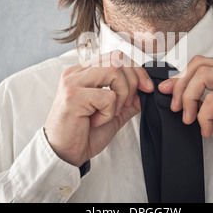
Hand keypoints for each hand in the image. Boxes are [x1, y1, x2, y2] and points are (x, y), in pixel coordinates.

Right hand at [44, 51, 153, 166]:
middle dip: (133, 81)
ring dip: (122, 94)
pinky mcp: (73, 96)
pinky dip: (109, 113)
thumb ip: (129, 99)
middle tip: (127, 104)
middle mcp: (76, 73)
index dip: (136, 70)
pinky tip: (96, 121)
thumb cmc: (84, 134)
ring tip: (112, 112)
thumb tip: (146, 88)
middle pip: (117, 59)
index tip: (147, 88)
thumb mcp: (113, 113)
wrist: (66, 155)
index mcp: (83, 72)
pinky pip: (107, 96)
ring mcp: (72, 83)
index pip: (116, 57)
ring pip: (113, 71)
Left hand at [158, 56, 212, 170]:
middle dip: (181, 86)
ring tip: (189, 119)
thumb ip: (197, 97)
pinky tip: (207, 129)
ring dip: (189, 99)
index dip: (181, 76)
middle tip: (177, 108)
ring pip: (204, 76)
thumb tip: (169, 87)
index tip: (168, 92)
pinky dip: (203, 116)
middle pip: (200, 65)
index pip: (201, 62)